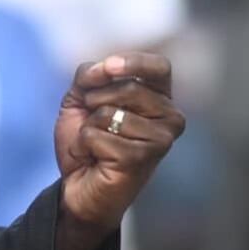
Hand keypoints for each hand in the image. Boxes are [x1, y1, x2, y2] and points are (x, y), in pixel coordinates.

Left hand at [54, 51, 185, 242]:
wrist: (78, 187)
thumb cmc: (87, 142)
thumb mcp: (82, 99)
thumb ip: (90, 75)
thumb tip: (104, 67)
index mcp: (160, 98)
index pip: (160, 67)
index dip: (134, 62)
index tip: (109, 67)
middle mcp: (170, 118)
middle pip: (129, 87)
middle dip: (95, 101)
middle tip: (93, 123)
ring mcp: (161, 140)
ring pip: (109, 113)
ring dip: (88, 128)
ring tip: (96, 146)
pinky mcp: (142, 158)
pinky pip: (97, 136)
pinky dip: (84, 146)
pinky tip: (94, 160)